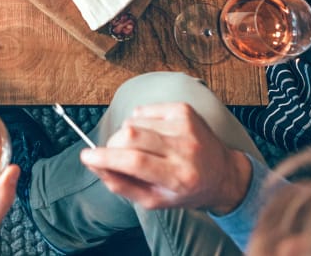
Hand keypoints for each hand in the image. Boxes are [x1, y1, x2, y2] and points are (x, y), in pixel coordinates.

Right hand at [79, 103, 250, 214]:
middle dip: (112, 144)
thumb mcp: (154, 200)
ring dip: (128, 134)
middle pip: (130, 135)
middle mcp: (185, 149)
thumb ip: (122, 185)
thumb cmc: (186, 190)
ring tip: (144, 147)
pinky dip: (139, 121)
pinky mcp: (183, 109)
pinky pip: (143, 109)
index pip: (135, 162)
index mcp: (179, 177)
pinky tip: (153, 134)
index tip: (86, 156)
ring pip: (134, 121)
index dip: (105, 157)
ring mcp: (185, 125)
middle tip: (114, 154)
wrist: (224, 173)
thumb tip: (94, 165)